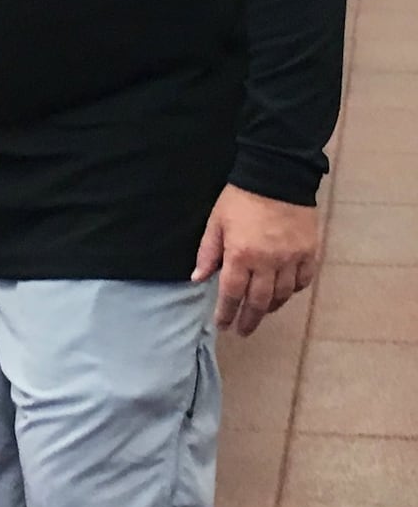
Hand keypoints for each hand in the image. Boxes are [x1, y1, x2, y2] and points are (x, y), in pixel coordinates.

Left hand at [192, 184, 320, 335]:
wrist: (276, 176)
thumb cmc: (240, 198)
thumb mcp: (216, 222)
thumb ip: (207, 252)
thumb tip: (197, 279)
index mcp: (241, 255)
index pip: (232, 293)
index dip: (227, 312)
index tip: (223, 325)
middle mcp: (268, 262)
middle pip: (259, 301)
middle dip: (250, 319)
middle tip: (243, 331)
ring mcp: (291, 258)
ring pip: (283, 294)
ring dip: (271, 307)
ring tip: (261, 313)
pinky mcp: (309, 252)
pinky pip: (303, 280)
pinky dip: (293, 291)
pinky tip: (285, 293)